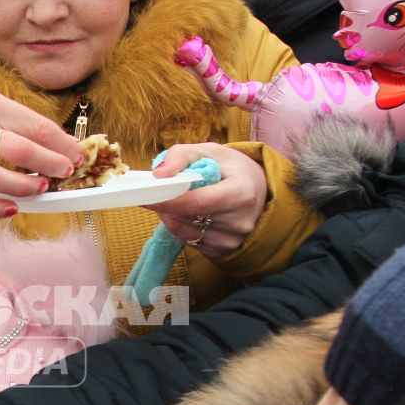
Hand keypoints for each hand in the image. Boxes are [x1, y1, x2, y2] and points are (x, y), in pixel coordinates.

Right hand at [0, 88, 84, 218]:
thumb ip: (24, 122)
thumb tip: (65, 144)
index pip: (34, 125)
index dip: (61, 144)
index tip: (78, 156)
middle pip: (15, 148)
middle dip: (47, 162)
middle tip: (66, 172)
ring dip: (21, 186)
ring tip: (40, 188)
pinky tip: (10, 209)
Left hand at [149, 144, 268, 258]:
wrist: (259, 192)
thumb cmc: (233, 169)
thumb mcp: (212, 152)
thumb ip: (183, 155)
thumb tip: (159, 174)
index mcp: (242, 193)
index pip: (198, 202)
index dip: (169, 200)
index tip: (145, 195)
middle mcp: (240, 222)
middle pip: (188, 217)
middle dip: (166, 205)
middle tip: (157, 192)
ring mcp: (232, 240)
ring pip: (184, 231)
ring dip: (171, 216)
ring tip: (176, 200)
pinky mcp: (222, 252)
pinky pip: (189, 241)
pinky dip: (180, 226)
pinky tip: (186, 213)